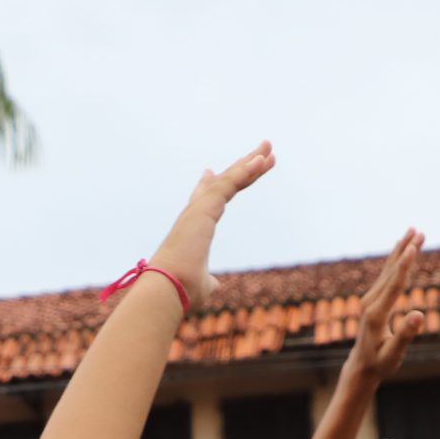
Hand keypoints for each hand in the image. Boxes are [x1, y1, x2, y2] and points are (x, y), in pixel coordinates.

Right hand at [147, 141, 275, 311]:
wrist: (170, 288)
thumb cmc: (182, 291)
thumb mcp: (202, 285)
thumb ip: (209, 280)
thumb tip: (214, 285)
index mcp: (193, 230)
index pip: (204, 202)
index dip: (211, 186)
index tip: (210, 171)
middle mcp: (194, 215)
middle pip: (222, 184)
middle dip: (242, 167)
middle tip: (261, 152)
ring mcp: (199, 209)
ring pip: (229, 179)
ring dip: (250, 162)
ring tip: (269, 148)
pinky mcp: (205, 208)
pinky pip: (230, 183)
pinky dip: (246, 171)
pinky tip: (262, 160)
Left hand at [342, 229, 427, 383]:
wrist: (362, 366)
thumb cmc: (380, 363)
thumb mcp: (394, 354)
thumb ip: (405, 335)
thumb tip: (419, 314)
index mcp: (376, 314)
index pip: (394, 285)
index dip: (405, 265)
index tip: (414, 247)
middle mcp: (370, 302)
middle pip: (391, 271)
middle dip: (406, 250)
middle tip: (419, 231)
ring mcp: (370, 299)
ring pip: (388, 270)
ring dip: (401, 250)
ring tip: (414, 231)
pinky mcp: (372, 299)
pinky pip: (386, 275)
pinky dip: (396, 260)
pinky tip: (401, 248)